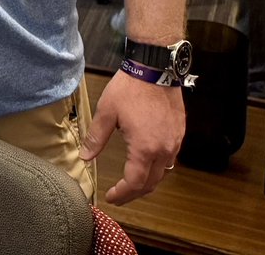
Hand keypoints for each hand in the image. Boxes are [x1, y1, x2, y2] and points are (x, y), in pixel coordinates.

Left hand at [80, 71, 184, 203]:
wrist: (155, 67)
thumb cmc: (131, 87)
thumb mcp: (106, 112)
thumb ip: (96, 137)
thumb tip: (85, 156)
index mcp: (144, 148)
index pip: (135, 183)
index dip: (122, 193)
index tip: (111, 197)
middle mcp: (164, 150)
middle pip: (151, 183)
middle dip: (134, 193)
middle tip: (119, 195)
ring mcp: (174, 142)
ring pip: (163, 173)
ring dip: (147, 182)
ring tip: (132, 183)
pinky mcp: (179, 133)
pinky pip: (170, 159)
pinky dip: (158, 168)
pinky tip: (148, 163)